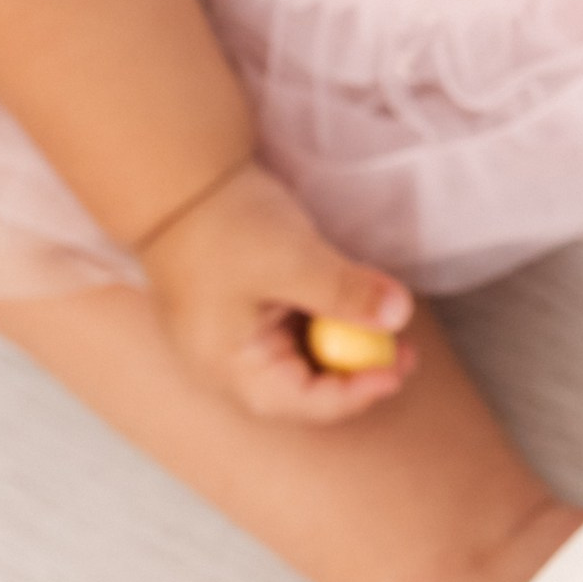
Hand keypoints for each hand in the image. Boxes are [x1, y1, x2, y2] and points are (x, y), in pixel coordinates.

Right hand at [135, 160, 415, 419]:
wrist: (178, 179)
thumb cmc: (225, 224)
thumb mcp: (294, 260)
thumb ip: (347, 292)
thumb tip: (399, 316)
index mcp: (232, 368)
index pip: (307, 402)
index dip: (360, 391)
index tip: (400, 366)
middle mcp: (230, 365)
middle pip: (307, 388)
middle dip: (358, 371)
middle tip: (403, 350)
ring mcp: (234, 339)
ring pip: (303, 359)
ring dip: (345, 345)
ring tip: (383, 320)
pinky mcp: (242, 314)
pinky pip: (292, 333)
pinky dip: (325, 322)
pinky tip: (348, 299)